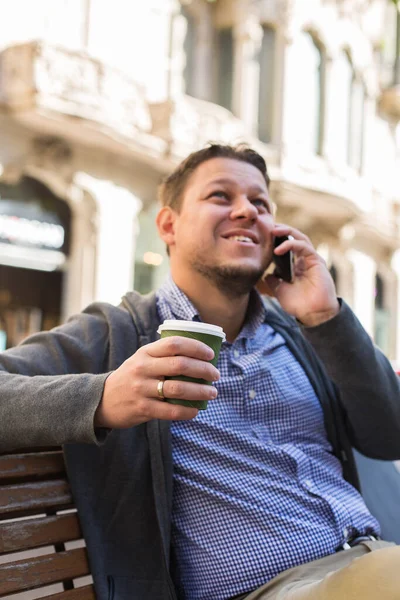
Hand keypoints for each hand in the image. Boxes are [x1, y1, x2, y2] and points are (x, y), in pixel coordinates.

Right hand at [94, 336, 219, 428]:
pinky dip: (187, 411)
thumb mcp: (142, 359)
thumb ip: (163, 355)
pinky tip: (197, 410)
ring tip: (212, 392)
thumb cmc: (132, 377)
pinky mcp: (142, 408)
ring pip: (178, 389)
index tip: (211, 354)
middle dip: (203, 369)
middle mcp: (143, 368)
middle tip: (216, 375)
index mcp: (145, 352)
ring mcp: (141, 389)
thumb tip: (200, 355)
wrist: (102, 400)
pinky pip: (170, 411)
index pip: (174, 344)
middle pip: (180, 365)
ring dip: (200, 391)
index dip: (196, 347)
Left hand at [258, 224, 339, 325]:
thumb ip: (274, 281)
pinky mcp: (317, 261)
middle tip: (268, 227)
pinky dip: (291, 244)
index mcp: (297, 266)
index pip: (288, 246)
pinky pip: (304, 247)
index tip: (264, 235)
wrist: (313, 314)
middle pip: (294, 238)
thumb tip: (267, 274)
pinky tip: (278, 249)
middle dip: (282, 230)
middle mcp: (305, 260)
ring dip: (287, 232)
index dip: (277, 239)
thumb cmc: (299, 305)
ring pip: (300, 238)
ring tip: (273, 231)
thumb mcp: (280, 291)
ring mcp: (311, 259)